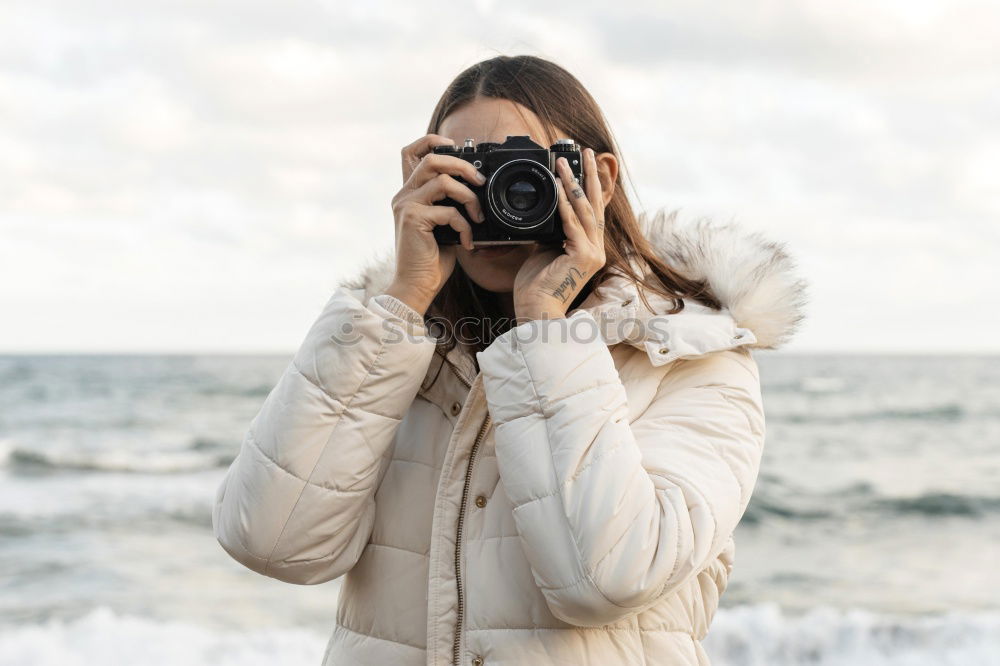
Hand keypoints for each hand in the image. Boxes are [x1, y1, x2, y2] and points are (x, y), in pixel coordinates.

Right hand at [384, 133, 487, 314]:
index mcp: (409, 193)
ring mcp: (406, 205)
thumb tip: (476, 190)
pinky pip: (448, 210)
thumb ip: (450, 204)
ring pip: (442, 180)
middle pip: (431, 158)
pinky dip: (464, 225)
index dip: (432, 140)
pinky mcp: (412, 219)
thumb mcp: (443, 225)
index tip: (454, 146)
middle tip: (480, 181)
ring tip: (477, 215)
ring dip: (468, 196)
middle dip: (462, 165)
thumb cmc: (432, 259)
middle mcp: (404, 195)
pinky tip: (467, 241)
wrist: (417, 286)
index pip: (410, 152)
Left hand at [513, 147, 606, 320]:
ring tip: (564, 162)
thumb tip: (546, 210)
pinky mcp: (583, 256)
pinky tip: (557, 185)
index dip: (589, 186)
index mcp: (589, 248)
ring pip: (585, 209)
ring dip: (573, 182)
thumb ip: (550, 231)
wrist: (535, 310)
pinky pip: (571, 223)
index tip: (585, 164)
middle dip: (589, 175)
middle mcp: (596, 250)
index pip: (592, 211)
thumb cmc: (536, 286)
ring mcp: (593, 253)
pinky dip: (563, 203)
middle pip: (595, 204)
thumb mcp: (543, 250)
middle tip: (586, 151)